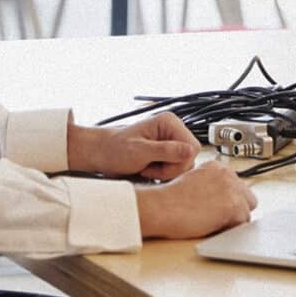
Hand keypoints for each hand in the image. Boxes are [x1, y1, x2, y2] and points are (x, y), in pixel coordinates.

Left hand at [67, 112, 200, 180]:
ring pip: (185, 165)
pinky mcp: (169, 152)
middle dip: (170, 169)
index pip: (193, 147)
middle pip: (190, 158)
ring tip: (146, 168)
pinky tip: (149, 170)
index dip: (177, 162)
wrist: (103, 154)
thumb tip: (191, 151)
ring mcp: (172, 141)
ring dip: (166, 173)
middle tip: (148, 168)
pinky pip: (178, 169)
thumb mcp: (139, 151)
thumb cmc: (115, 150)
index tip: (154, 164)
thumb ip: (166, 151)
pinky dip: (164, 174)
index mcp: (169, 122)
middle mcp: (174, 130)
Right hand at [134, 163, 257, 239]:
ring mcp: (232, 189)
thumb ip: (211, 187)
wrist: (160, 206)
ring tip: (211, 223)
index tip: (217, 209)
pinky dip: (229, 229)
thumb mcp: (193, 183)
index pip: (237, 188)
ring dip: (232, 221)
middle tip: (216, 218)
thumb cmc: (169, 200)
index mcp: (217, 168)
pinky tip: (211, 226)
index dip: (227, 202)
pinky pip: (241, 224)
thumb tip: (221, 202)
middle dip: (236, 210)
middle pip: (247, 198)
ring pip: (245, 213)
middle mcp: (227, 174)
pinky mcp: (233, 205)